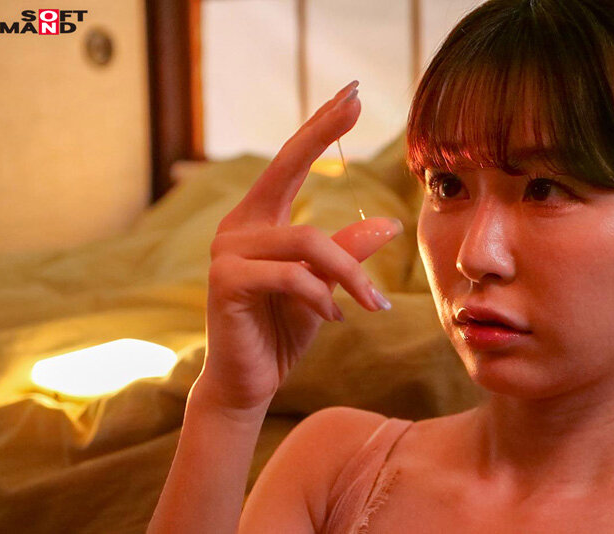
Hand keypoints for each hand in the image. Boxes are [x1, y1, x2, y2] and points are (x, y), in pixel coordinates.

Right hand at [193, 81, 402, 411]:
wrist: (249, 381)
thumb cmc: (283, 329)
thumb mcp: (325, 286)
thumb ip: (346, 252)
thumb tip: (389, 221)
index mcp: (259, 222)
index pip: (289, 163)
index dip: (318, 126)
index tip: (349, 93)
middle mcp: (238, 227)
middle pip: (285, 168)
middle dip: (319, 130)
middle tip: (357, 98)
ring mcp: (227, 252)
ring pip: (306, 241)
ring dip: (349, 274)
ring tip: (371, 304)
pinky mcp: (225, 281)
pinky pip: (291, 277)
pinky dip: (321, 297)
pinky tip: (333, 317)